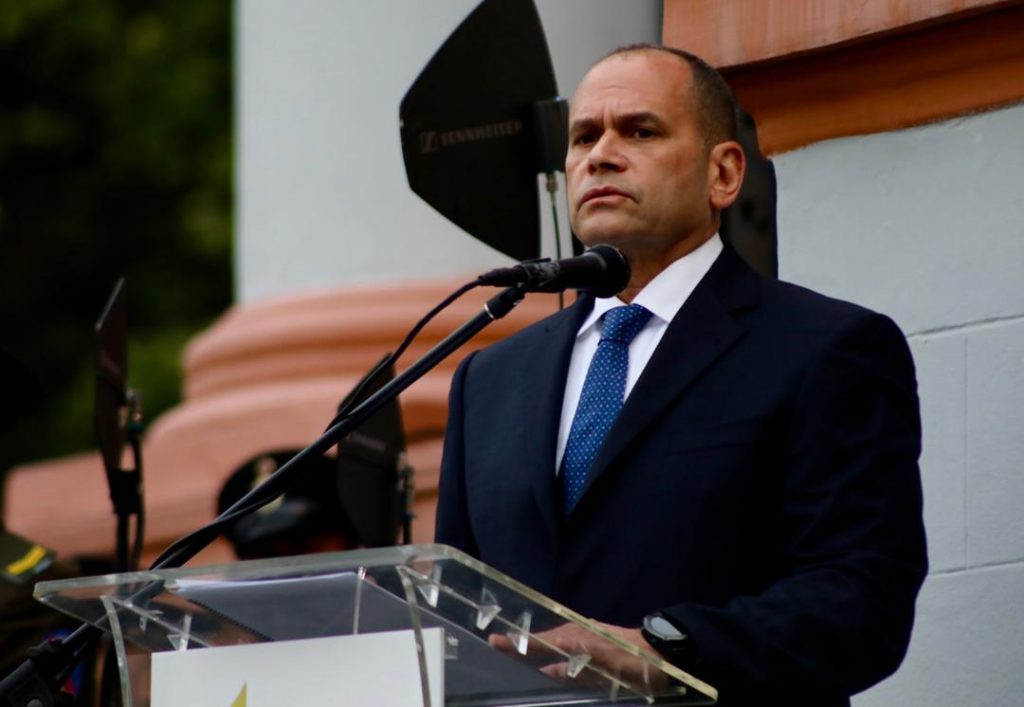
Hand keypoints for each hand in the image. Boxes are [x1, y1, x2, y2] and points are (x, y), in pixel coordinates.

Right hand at [488, 619, 669, 690]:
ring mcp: (586, 636)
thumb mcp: (612, 668)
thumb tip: (550, 668)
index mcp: (579, 638)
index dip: (518, 643)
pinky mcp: (593, 643)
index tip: (494, 640)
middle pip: (543, 637)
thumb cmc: (638, 663)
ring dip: (534, 646)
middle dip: (520, 641)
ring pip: (553, 641)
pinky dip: (550, 650)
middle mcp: (579, 633)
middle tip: (495, 644)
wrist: (665, 652)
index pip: (541, 641)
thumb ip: (581, 666)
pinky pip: (564, 646)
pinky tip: (547, 665)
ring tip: (513, 651)